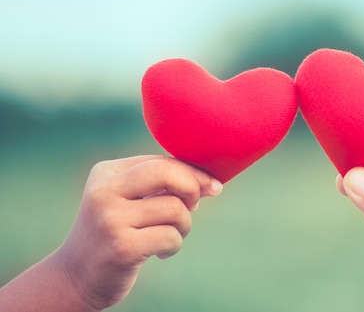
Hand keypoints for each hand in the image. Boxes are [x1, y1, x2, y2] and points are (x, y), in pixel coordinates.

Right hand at [55, 155, 222, 309]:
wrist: (77, 277)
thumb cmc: (116, 232)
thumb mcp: (128, 199)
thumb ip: (160, 184)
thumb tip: (209, 181)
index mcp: (106, 172)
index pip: (160, 161)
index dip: (193, 172)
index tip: (211, 186)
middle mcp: (104, 191)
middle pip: (166, 172)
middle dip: (193, 186)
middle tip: (195, 206)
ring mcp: (110, 219)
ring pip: (174, 208)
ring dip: (184, 225)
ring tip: (171, 235)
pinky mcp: (121, 248)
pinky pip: (171, 237)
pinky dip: (174, 245)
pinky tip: (160, 253)